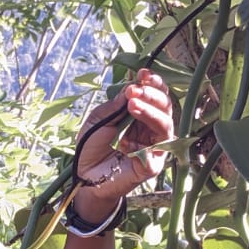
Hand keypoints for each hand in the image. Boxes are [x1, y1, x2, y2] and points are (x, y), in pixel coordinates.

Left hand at [73, 69, 175, 215]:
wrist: (84, 176)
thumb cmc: (91, 147)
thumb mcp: (99, 119)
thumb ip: (116, 105)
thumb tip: (132, 88)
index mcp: (141, 115)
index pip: (155, 95)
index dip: (152, 83)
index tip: (142, 73)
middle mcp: (152, 129)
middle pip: (165, 107)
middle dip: (152, 94)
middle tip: (135, 90)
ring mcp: (155, 147)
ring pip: (165, 124)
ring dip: (150, 111)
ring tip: (133, 103)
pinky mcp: (153, 165)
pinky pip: (156, 150)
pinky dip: (142, 143)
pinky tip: (125, 142)